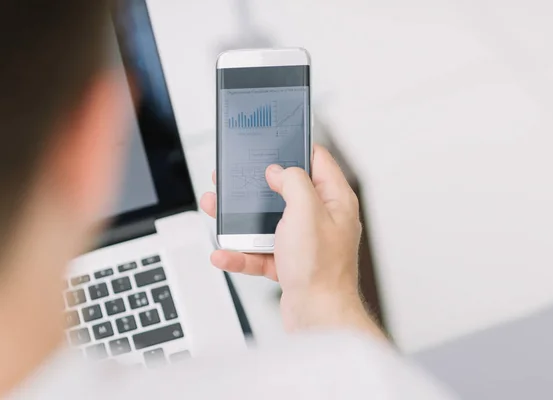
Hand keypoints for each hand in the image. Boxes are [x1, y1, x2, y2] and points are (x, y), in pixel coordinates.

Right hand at [200, 145, 382, 336]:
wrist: (318, 318)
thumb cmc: (321, 269)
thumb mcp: (306, 211)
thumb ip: (293, 182)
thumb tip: (279, 171)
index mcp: (335, 201)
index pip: (318, 161)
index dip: (295, 148)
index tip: (275, 141)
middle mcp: (322, 219)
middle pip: (286, 192)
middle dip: (257, 186)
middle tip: (235, 178)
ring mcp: (306, 242)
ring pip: (269, 222)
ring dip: (242, 220)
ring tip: (217, 211)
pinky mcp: (291, 263)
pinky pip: (261, 252)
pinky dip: (242, 253)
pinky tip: (224, 253)